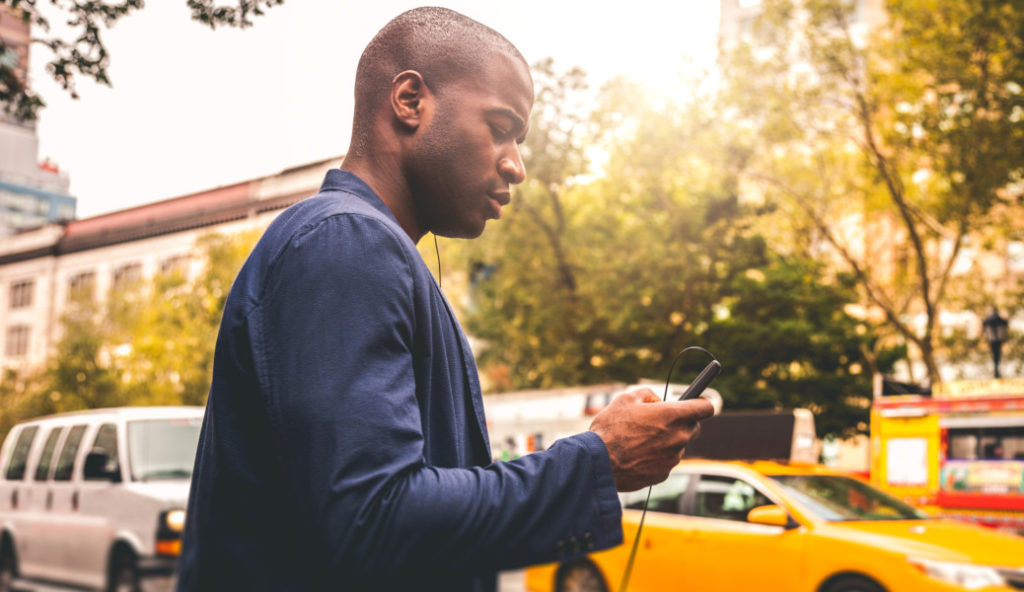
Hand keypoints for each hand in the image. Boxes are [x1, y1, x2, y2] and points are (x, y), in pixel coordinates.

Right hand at [589, 388, 713, 491]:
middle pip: (694, 428)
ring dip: (667, 441)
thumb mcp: (625, 399)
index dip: (701, 403)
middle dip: (682, 423)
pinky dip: (657, 457)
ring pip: (678, 446)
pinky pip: (666, 461)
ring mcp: (673, 458)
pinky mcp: (664, 474)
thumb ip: (647, 394)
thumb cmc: (610, 429)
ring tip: (640, 440)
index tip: (695, 403)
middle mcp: (678, 437)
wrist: (599, 463)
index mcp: (672, 415)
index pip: (705, 407)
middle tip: (661, 421)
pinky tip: (637, 455)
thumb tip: (656, 401)